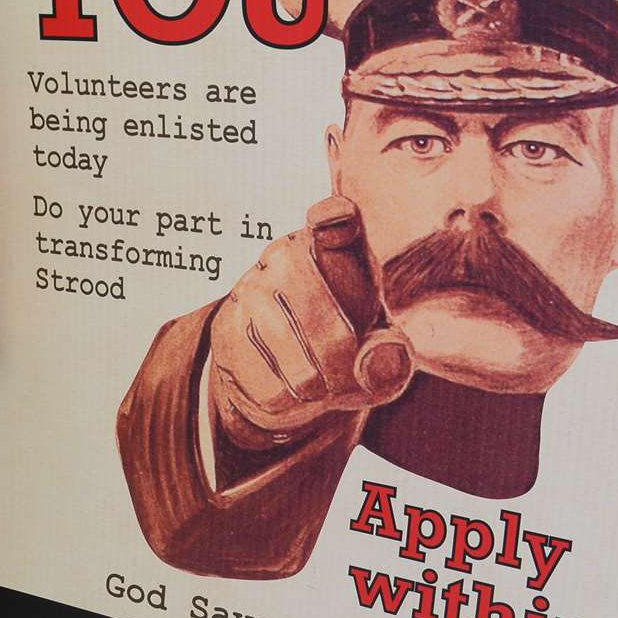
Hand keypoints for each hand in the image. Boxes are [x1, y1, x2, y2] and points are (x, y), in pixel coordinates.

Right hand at [207, 196, 414, 450]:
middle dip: (343, 361)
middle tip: (347, 373)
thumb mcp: (381, 352)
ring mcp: (250, 289)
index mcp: (339, 248)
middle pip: (324, 320)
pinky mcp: (225, 327)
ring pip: (293, 357)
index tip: (333, 218)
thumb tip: (374, 360)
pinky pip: (265, 382)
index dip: (336, 217)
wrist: (289, 368)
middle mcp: (288, 255)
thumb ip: (391, 357)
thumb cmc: (347, 345)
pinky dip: (285, 401)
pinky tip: (288, 385)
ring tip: (320, 383)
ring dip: (315, 386)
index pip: (338, 221)